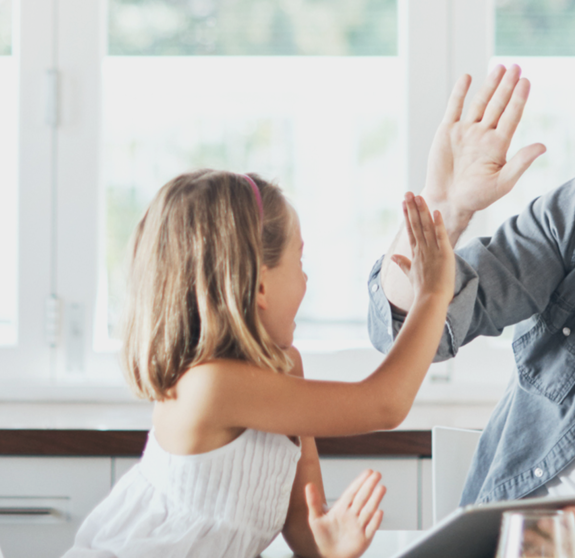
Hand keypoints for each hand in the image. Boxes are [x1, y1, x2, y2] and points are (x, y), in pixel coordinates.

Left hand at [305, 470, 384, 557]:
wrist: (329, 555)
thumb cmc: (323, 537)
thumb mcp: (315, 518)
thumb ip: (313, 501)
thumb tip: (308, 485)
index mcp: (342, 508)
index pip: (352, 492)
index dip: (360, 481)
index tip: (367, 472)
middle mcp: (352, 515)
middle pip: (362, 498)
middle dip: (369, 485)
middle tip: (377, 474)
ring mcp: (359, 526)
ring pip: (368, 510)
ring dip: (375, 499)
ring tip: (381, 488)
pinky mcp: (363, 539)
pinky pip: (371, 529)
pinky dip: (375, 521)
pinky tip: (379, 512)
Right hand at [391, 193, 454, 301]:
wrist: (430, 300)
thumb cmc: (422, 290)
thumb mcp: (410, 274)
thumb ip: (402, 263)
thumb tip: (392, 256)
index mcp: (415, 253)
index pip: (410, 230)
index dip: (407, 216)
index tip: (404, 203)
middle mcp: (422, 249)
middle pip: (416, 225)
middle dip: (412, 208)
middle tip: (408, 193)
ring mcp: (432, 251)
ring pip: (426, 227)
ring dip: (422, 211)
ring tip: (418, 197)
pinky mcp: (444, 254)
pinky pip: (440, 236)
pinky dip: (438, 224)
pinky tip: (436, 212)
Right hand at [424, 64, 545, 232]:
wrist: (447, 201)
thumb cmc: (476, 197)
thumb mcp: (502, 183)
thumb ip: (520, 163)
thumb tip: (543, 146)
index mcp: (497, 146)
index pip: (511, 117)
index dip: (518, 99)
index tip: (525, 81)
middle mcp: (483, 135)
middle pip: (497, 105)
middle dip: (506, 86)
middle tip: (515, 67)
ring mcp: (465, 132)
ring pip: (479, 103)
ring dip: (489, 86)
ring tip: (499, 68)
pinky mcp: (447, 132)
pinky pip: (454, 108)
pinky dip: (459, 93)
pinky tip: (467, 78)